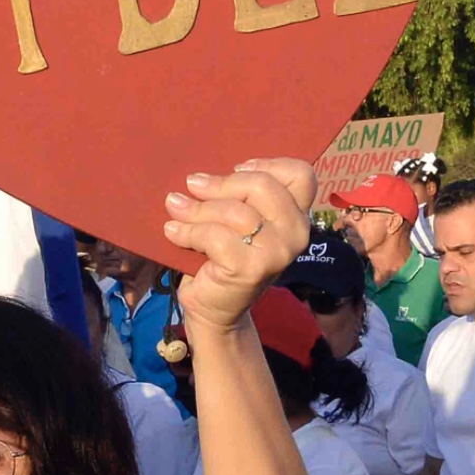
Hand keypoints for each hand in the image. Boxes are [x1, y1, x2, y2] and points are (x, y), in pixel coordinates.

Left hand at [163, 157, 312, 334]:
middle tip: (192, 186)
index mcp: (297, 216)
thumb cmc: (224, 256)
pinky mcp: (251, 269)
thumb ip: (237, 196)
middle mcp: (296, 233)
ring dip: (196, 208)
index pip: (301, 174)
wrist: (215, 310)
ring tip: (175, 209)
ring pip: (233, 211)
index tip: (236, 168)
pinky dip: (188, 231)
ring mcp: (277, 252)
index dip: (268, 164)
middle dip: (221, 183)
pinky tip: (173, 231)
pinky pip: (215, 236)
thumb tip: (199, 177)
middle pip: (262, 185)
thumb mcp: (238, 220)